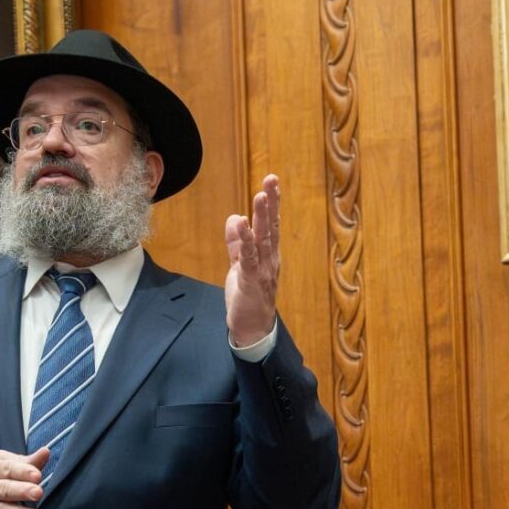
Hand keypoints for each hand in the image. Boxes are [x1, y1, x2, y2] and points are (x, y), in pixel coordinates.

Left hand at [224, 175, 280, 347]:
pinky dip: (245, 241)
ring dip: (261, 217)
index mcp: (268, 255)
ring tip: (261, 195)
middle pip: (270, 227)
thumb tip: (236, 218)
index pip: (270, 225)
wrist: (252, 328)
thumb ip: (237, 243)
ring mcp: (262, 270)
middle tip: (272, 180)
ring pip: (262, 239)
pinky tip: (244, 224)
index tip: (271, 183)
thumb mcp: (240, 265)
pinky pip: (248, 258)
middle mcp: (269, 260)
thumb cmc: (248, 297)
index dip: (271, 204)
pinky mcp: (250, 281)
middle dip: (271, 203)